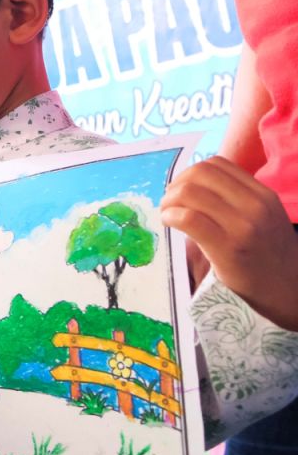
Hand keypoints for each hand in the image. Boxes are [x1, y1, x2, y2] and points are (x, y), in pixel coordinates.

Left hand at [162, 157, 297, 329]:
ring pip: (190, 193)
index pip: (216, 164)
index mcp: (263, 195)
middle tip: (170, 202)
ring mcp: (242, 226)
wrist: (286, 291)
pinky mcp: (226, 248)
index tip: (183, 189)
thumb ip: (235, 198)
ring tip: (168, 214)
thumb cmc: (266, 254)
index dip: (190, 173)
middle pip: (199, 174)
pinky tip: (169, 223)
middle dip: (176, 184)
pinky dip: (170, 216)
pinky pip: (188, 219)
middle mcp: (255, 206)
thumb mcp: (263, 217)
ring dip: (169, 201)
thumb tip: (190, 184)